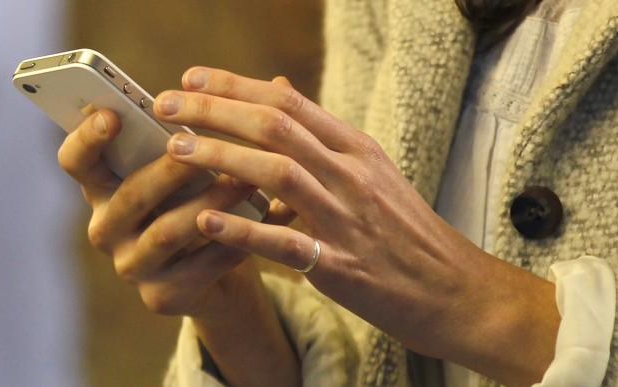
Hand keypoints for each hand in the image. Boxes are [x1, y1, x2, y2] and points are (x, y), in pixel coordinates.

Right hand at [56, 109, 292, 320]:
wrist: (220, 272)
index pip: (76, 161)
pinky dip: (234, 240)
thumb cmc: (206, 203)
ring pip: (169, 230)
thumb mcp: (205, 164)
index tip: (112, 115)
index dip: (86, 138)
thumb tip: (279, 84)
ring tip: (247, 183)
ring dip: (211, 203)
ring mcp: (132, 265)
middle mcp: (108, 226)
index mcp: (107, 186)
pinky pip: (201, 265)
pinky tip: (264, 224)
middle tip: (202, 146)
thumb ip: (225, 127)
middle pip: (130, 194)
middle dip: (170, 169)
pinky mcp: (162, 297)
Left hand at [155, 67, 560, 385]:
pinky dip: (245, 230)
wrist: (452, 287)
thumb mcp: (371, 169)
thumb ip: (321, 133)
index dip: (236, 86)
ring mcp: (348, 219)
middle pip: (276, 127)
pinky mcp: (342, 265)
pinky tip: (207, 220)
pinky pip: (287, 243)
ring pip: (279, 174)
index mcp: (357, 149)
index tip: (191, 79)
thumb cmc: (404, 229)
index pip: (289, 103)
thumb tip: (278, 90)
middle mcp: (352, 175)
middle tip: (166, 106)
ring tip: (177, 150)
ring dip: (223, 158)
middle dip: (216, 111)